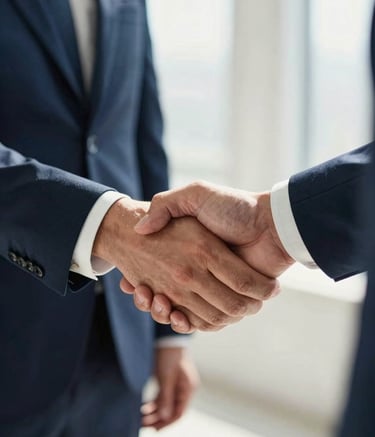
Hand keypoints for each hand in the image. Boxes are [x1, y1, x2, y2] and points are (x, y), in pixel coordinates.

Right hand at [93, 197, 278, 330]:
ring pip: (184, 313)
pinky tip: (178, 315)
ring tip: (159, 303)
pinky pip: (207, 321)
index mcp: (192, 253)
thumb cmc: (234, 207)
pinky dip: (191, 324)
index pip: (158, 273)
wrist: (271, 223)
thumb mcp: (196, 194)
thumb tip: (139, 228)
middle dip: (152, 302)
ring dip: (168, 314)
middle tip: (143, 294)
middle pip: (168, 297)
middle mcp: (200, 272)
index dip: (142, 284)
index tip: (131, 285)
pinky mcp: (231, 300)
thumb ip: (166, 204)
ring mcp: (216, 287)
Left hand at [142, 347, 198, 429]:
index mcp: (188, 388)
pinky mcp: (167, 380)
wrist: (166, 337)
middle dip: (158, 418)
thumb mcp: (166, 377)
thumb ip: (166, 397)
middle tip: (143, 424)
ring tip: (141, 418)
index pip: (179, 412)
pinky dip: (154, 403)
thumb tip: (165, 417)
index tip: (154, 429)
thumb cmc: (169, 354)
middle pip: (172, 410)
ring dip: (154, 412)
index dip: (167, 422)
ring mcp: (175, 384)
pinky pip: (161, 397)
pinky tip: (144, 408)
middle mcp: (183, 388)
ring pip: (165, 404)